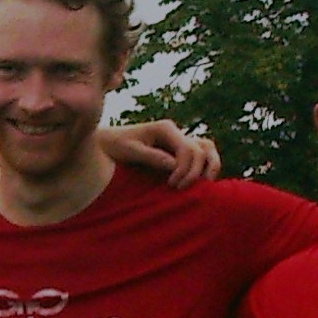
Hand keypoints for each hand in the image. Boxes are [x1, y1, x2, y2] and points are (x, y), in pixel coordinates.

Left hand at [101, 119, 219, 185]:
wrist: (108, 142)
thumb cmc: (115, 145)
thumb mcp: (130, 150)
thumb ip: (151, 157)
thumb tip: (174, 166)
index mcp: (165, 129)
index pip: (188, 149)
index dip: (186, 169)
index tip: (172, 185)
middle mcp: (176, 133)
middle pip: (202, 150)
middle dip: (195, 171)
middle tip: (178, 189)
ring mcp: (179, 140)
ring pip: (207, 148)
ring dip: (210, 166)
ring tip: (203, 185)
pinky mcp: (178, 150)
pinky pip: (201, 155)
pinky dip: (204, 167)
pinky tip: (197, 183)